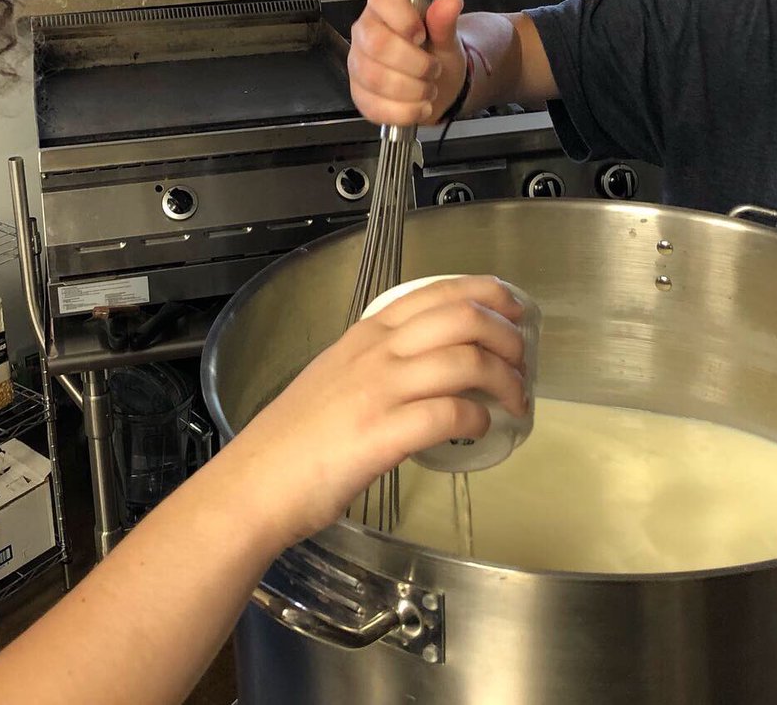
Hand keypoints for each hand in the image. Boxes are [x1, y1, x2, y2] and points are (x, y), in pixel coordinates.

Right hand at [226, 276, 526, 548]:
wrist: (254, 484)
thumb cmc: (291, 440)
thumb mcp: (334, 376)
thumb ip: (375, 363)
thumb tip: (422, 365)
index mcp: (366, 335)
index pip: (436, 292)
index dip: (486, 293)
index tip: (512, 305)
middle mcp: (376, 353)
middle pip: (462, 318)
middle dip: (507, 335)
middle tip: (522, 358)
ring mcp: (379, 392)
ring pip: (464, 361)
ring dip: (504, 379)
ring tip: (515, 399)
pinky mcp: (382, 434)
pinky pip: (449, 414)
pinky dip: (477, 418)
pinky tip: (482, 428)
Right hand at [348, 0, 467, 125]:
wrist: (437, 85)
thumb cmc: (435, 53)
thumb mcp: (446, 36)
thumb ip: (444, 21)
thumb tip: (451, 2)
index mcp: (384, 8)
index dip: (403, 17)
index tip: (422, 34)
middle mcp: (364, 33)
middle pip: (376, 44)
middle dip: (415, 62)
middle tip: (434, 68)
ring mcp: (357, 65)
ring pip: (375, 78)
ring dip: (413, 89)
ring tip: (429, 89)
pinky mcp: (360, 95)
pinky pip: (376, 106)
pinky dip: (406, 111)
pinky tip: (420, 106)